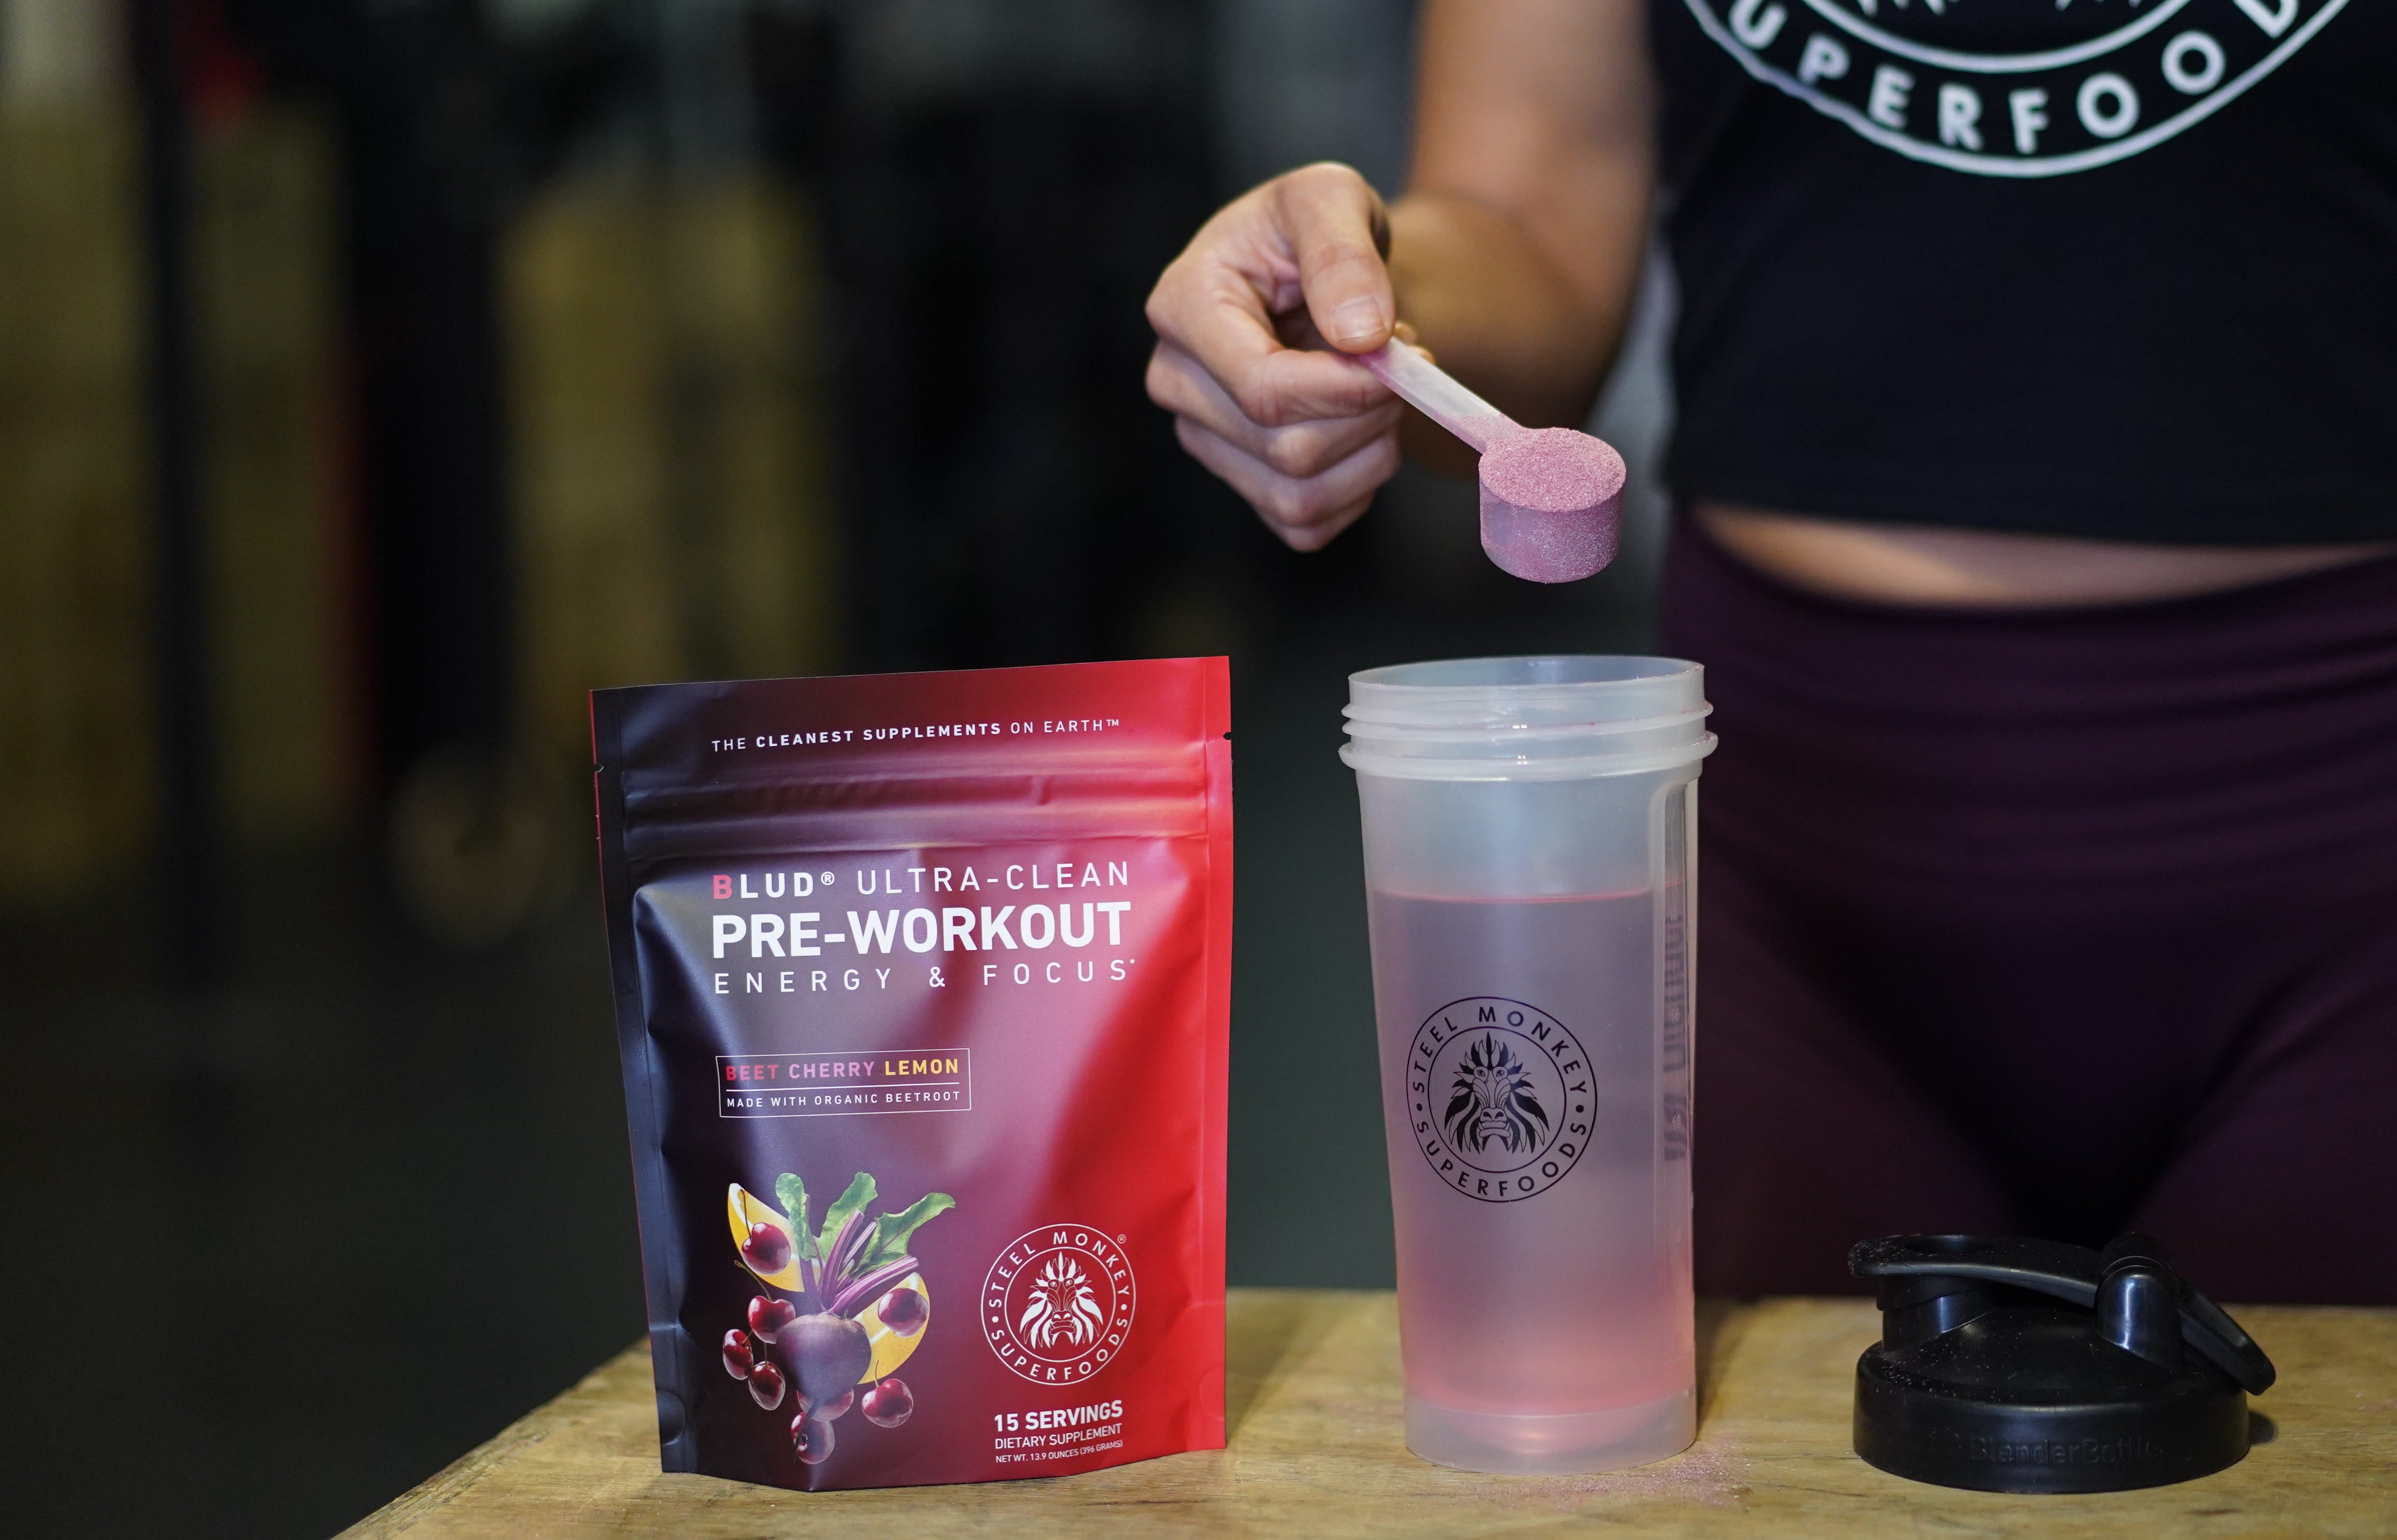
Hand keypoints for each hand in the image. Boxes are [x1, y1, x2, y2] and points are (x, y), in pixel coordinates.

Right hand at [1145, 163, 1407, 550]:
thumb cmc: (1314, 228)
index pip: (1263, 389)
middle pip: (1286, 447)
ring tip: (1382, 391)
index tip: (1405, 354)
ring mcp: (1203, 439)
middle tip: (1402, 361)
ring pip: (1297, 495)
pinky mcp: (1239, 481)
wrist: (1318, 270)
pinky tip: (1363, 431)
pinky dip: (1356, 487)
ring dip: (1371, 453)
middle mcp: (1176, 382)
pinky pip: (1305, 524)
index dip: (1348, 388)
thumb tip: (1359, 334)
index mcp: (1183, 306)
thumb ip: (1343, 252)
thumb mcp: (1331, 197)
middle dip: (1370, 412)